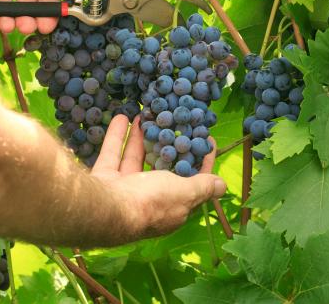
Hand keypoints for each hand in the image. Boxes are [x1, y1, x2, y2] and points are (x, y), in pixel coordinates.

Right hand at [91, 115, 226, 239]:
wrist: (106, 210)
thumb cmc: (152, 201)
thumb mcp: (184, 192)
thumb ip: (202, 186)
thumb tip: (222, 185)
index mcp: (172, 206)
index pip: (192, 181)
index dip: (199, 161)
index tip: (204, 138)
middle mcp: (149, 199)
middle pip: (161, 168)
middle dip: (167, 145)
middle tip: (174, 122)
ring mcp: (125, 190)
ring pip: (136, 160)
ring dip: (142, 138)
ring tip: (148, 116)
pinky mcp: (106, 180)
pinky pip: (113, 155)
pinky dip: (117, 137)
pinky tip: (123, 117)